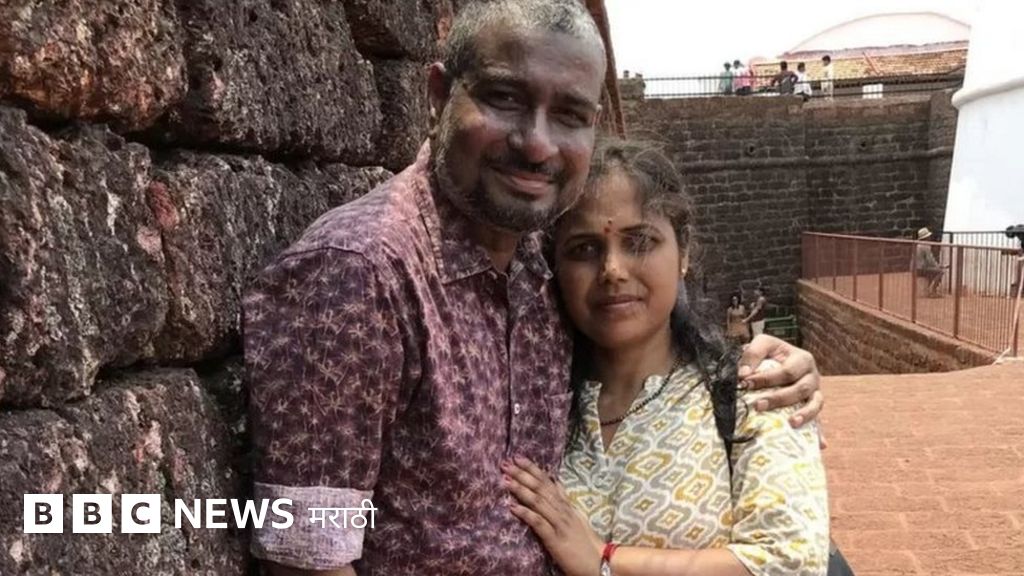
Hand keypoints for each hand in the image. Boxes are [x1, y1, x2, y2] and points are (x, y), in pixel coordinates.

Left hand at [502, 456, 602, 575]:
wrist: (599, 562)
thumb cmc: (585, 541)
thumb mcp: (576, 515)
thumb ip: (564, 498)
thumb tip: (555, 481)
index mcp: (566, 504)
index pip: (547, 482)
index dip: (532, 469)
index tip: (518, 457)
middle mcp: (562, 510)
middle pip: (541, 488)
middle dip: (522, 475)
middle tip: (506, 463)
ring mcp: (559, 524)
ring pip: (539, 502)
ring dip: (521, 490)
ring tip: (505, 480)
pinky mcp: (555, 539)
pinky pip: (539, 523)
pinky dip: (526, 513)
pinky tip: (512, 507)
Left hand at [738, 335, 823, 429]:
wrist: (780, 358)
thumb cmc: (770, 353)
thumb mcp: (763, 344)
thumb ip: (752, 354)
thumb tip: (743, 375)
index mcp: (801, 359)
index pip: (786, 371)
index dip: (766, 378)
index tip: (746, 383)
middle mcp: (812, 375)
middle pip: (801, 389)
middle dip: (779, 398)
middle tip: (758, 406)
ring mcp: (816, 392)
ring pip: (815, 404)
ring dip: (804, 415)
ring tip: (791, 423)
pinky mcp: (814, 407)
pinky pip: (820, 420)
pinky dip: (820, 432)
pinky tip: (820, 445)